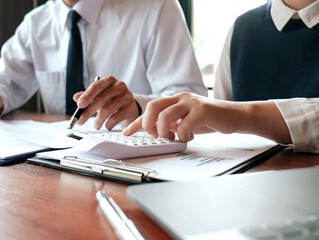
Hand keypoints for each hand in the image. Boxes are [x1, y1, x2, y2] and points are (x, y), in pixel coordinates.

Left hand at [73, 76, 139, 129]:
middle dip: (88, 111)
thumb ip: (87, 96)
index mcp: (109, 80)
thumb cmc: (111, 100)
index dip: (87, 96)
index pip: (97, 86)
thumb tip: (76, 97)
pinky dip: (109, 124)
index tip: (79, 105)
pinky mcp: (131, 108)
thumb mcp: (98, 96)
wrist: (129, 107)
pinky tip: (107, 125)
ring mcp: (127, 96)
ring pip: (108, 109)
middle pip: (101, 98)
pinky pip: (116, 117)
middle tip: (80, 120)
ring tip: (96, 125)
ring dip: (99, 120)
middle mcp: (119, 86)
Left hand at [122, 92, 246, 141]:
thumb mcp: (185, 122)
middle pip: (153, 106)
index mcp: (174, 100)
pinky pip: (185, 124)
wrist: (235, 116)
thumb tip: (154, 133)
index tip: (126, 133)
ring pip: (165, 115)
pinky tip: (189, 137)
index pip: (149, 110)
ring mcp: (191, 102)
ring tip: (173, 138)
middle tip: (154, 136)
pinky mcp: (203, 110)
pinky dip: (183, 135)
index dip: (136, 123)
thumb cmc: (209, 120)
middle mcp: (180, 98)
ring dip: (164, 131)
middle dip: (147, 124)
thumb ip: (171, 124)